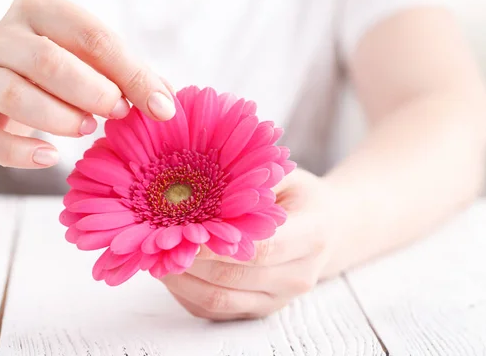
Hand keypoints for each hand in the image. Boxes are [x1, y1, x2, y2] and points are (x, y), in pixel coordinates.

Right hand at [0, 0, 174, 167]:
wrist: (0, 82)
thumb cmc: (61, 68)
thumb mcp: (95, 61)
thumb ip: (131, 77)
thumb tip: (167, 105)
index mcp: (41, 9)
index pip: (91, 36)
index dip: (130, 73)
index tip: (159, 107)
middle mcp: (3, 35)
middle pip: (48, 61)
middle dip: (93, 92)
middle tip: (119, 113)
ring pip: (15, 96)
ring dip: (60, 118)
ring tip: (87, 129)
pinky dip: (18, 152)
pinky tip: (50, 158)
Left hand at [161, 168, 339, 320]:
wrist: (329, 229)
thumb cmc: (302, 197)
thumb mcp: (287, 175)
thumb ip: (252, 180)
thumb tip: (202, 182)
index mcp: (312, 236)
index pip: (260, 250)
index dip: (217, 246)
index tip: (181, 232)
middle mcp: (298, 275)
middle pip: (233, 278)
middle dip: (190, 262)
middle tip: (157, 243)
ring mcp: (279, 299)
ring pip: (220, 300)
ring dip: (182, 281)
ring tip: (156, 257)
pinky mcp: (259, 310)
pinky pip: (215, 310)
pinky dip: (187, 293)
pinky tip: (171, 272)